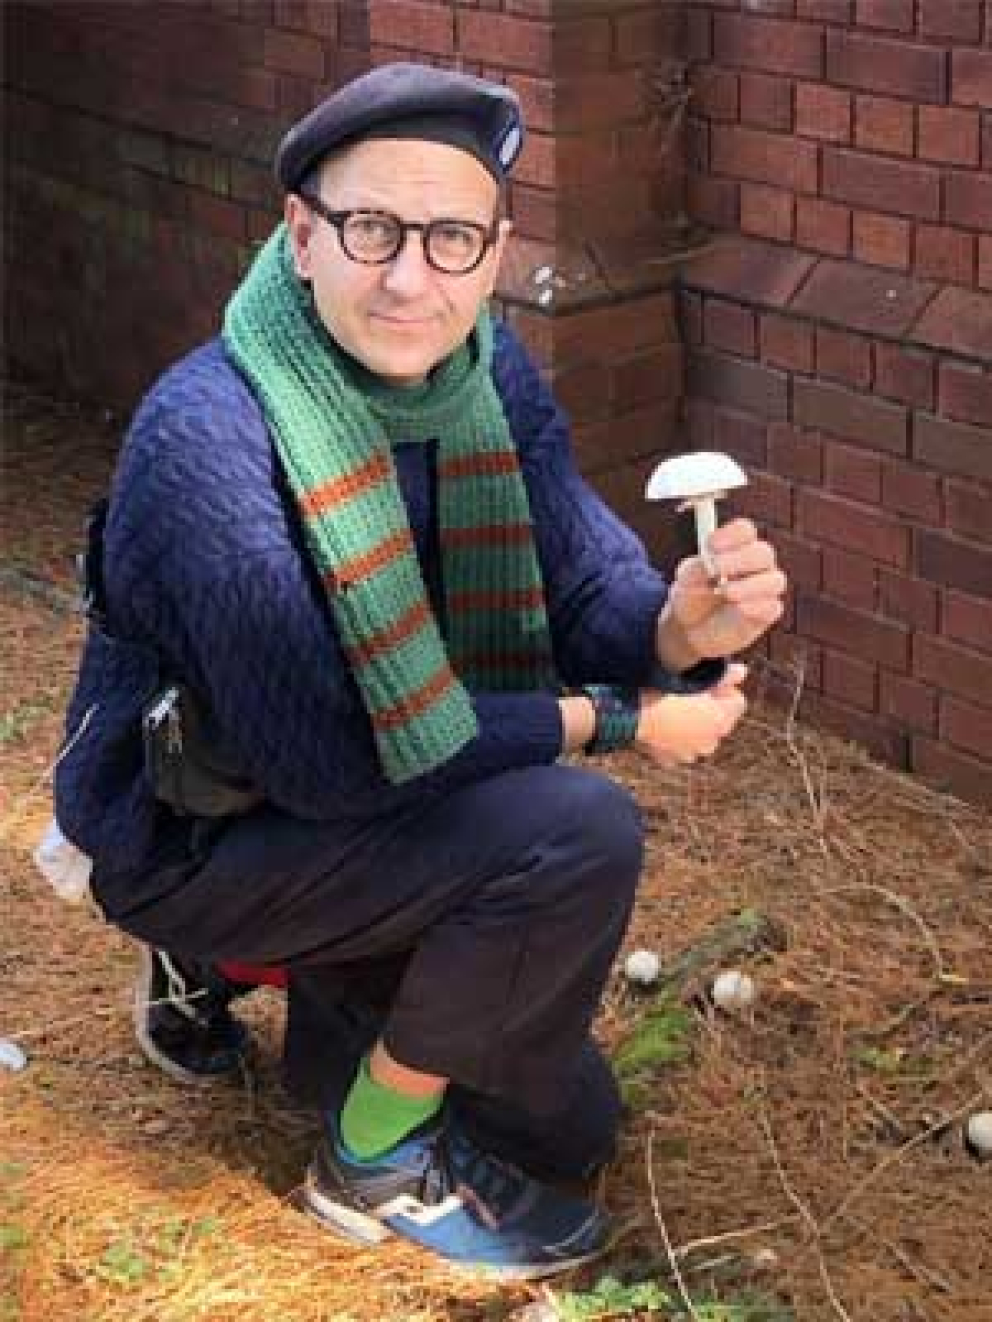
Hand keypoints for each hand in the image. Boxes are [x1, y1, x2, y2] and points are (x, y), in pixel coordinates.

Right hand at [636, 663, 748, 765]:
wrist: (630, 716)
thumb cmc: (663, 693)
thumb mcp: (694, 680)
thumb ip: (723, 677)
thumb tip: (744, 671)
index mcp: (721, 721)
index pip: (738, 702)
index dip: (724, 690)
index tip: (708, 683)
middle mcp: (711, 742)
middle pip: (720, 721)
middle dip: (710, 710)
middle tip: (690, 695)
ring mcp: (690, 754)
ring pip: (700, 736)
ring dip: (693, 726)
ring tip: (675, 710)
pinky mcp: (670, 760)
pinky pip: (680, 747)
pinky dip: (675, 739)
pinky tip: (664, 726)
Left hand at [662, 519, 786, 659]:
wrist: (691, 629)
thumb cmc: (692, 595)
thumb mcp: (687, 579)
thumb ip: (697, 568)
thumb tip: (709, 562)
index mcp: (737, 547)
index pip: (745, 531)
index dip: (731, 534)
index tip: (710, 545)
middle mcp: (757, 564)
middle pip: (763, 553)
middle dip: (740, 559)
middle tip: (716, 569)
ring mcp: (765, 588)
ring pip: (774, 580)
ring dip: (749, 585)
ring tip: (725, 592)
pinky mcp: (767, 613)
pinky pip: (772, 607)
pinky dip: (756, 606)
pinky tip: (739, 608)